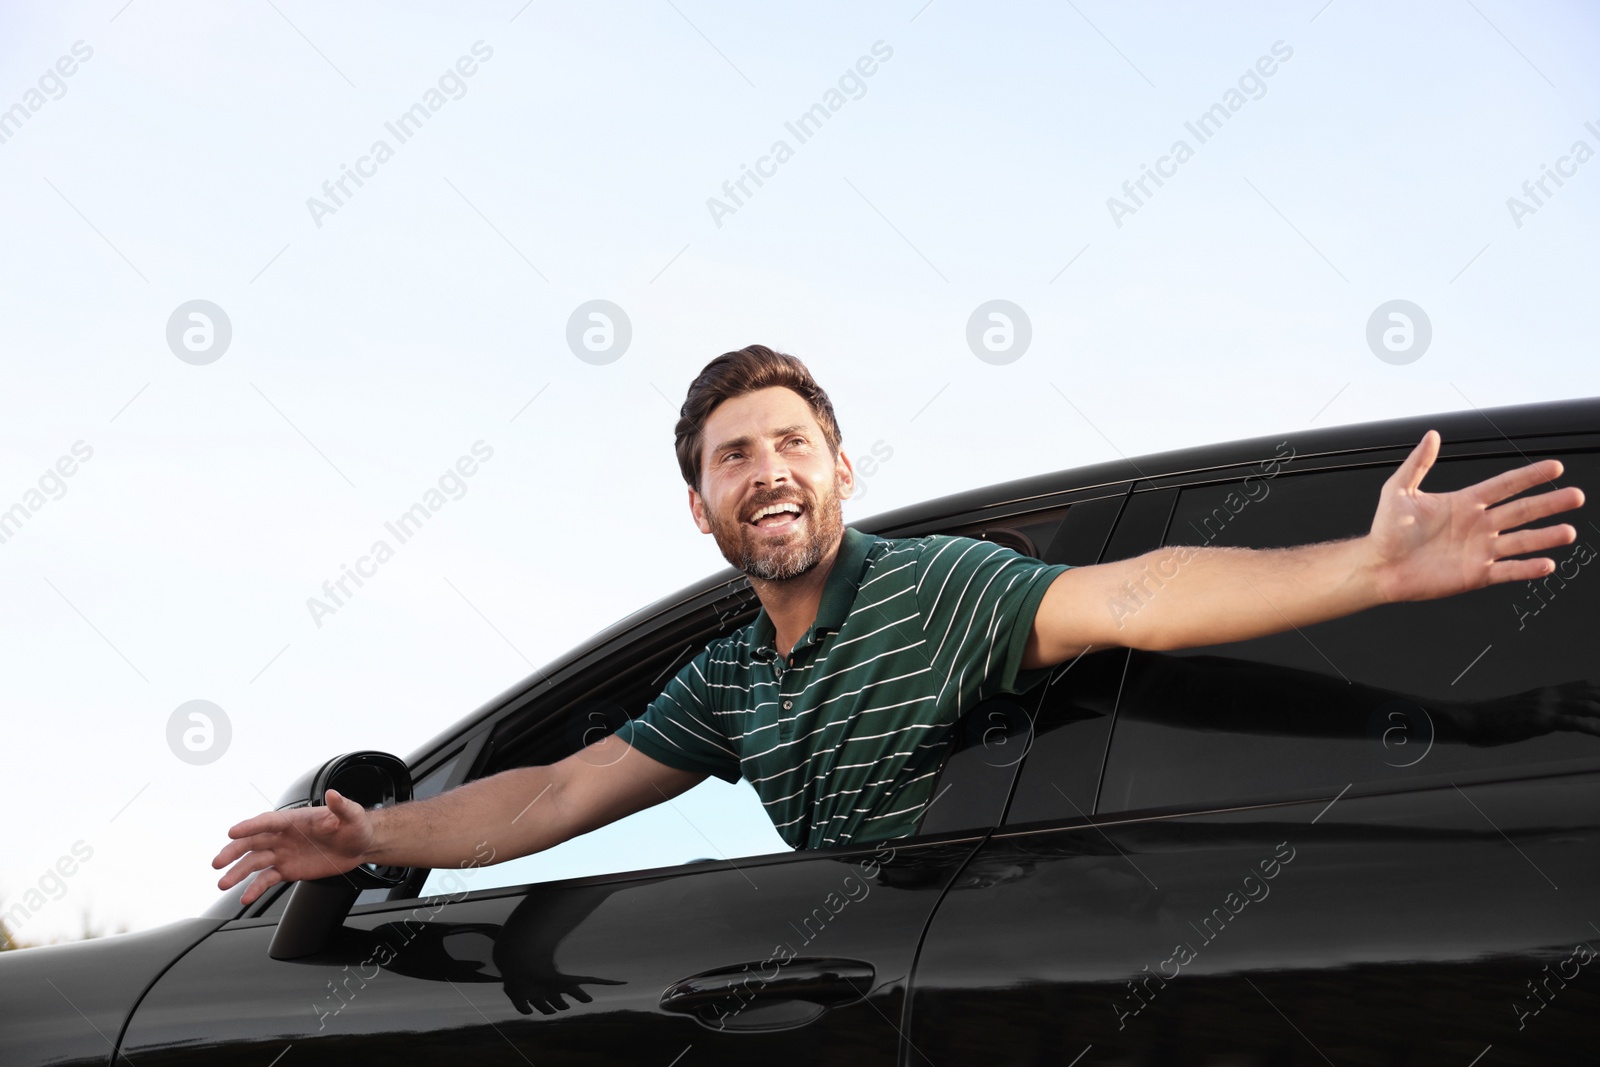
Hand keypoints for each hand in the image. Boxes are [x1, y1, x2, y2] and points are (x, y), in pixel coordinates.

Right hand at [212, 789, 375, 905]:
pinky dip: (255, 888)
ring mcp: (283, 854)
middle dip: (233, 852)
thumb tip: (333, 794)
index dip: (250, 826)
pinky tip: (245, 898)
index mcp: (294, 820)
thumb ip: (341, 806)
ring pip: (254, 862)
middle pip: (253, 842)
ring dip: (237, 873)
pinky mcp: (287, 870)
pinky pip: (267, 879)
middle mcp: (283, 836)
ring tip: (223, 884)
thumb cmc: (354, 826)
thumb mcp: (352, 815)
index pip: (268, 821)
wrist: (360, 846)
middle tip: (218, 862)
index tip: (232, 832)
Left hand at [1367, 430, 1584, 602]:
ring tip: (1568, 532)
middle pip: (1521, 511)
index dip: (1528, 476)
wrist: (1378, 567)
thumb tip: (1431, 435)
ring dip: (1545, 537)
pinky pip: (1507, 570)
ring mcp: (1479, 550)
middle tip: (1575, 495)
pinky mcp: (1476, 574)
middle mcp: (1477, 525)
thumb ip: (1417, 464)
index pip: (1504, 485)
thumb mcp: (1398, 491)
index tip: (1554, 467)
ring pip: (1520, 541)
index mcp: (1464, 503)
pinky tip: (1546, 563)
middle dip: (1549, 503)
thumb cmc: (1386, 531)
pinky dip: (1527, 569)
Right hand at [1449, 679, 1599, 745]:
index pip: (1584, 686)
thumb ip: (1542, 713)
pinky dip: (1590, 727)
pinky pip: (1571, 722)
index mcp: (1546, 693)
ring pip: (1587, 705)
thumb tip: (1553, 720)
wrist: (1473, 719)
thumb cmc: (1495, 719)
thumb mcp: (1524, 713)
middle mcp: (1549, 695)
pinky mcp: (1539, 720)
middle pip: (1591, 693)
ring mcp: (1545, 707)